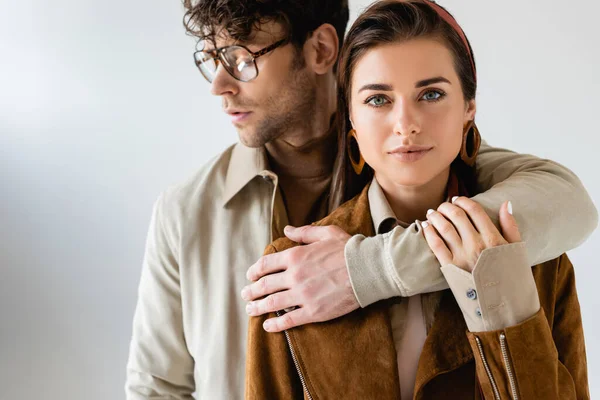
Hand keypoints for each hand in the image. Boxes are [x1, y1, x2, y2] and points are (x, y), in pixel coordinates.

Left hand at [241, 225, 358, 331]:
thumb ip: (303, 233)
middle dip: (251, 290)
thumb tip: (287, 230)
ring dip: (257, 307)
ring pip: (272, 303)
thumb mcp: (325, 234)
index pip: (266, 264)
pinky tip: (267, 326)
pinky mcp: (313, 312)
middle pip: (264, 285)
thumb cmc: (348, 250)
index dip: (254, 270)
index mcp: (295, 256)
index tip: (250, 276)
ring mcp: (302, 295)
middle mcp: (294, 275)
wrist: (367, 270)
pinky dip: (275, 324)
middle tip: (245, 294)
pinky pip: (288, 319)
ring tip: (250, 310)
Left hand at [421, 197, 520, 271]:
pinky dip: (429, 232)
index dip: (464, 201)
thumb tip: (506, 202)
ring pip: (444, 227)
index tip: (457, 199)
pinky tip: (426, 226)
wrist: (503, 305)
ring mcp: (462, 256)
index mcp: (493, 239)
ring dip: (435, 216)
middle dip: (447, 206)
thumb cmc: (511, 277)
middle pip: (457, 216)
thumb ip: (510, 225)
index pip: (475, 211)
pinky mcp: (450, 267)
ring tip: (432, 213)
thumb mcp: (516, 250)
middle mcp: (476, 245)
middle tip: (443, 205)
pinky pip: (436, 245)